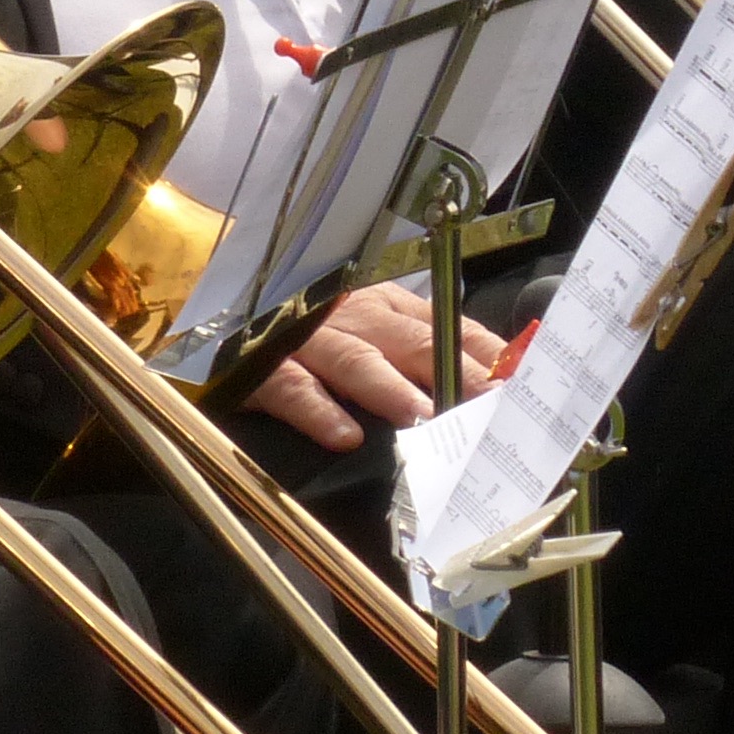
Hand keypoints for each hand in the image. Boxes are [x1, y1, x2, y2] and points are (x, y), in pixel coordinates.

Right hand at [242, 279, 510, 452]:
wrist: (208, 296)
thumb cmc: (301, 327)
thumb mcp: (363, 327)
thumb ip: (413, 349)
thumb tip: (485, 385)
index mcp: (383, 307)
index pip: (449, 328)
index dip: (488, 355)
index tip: (525, 386)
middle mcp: (353, 317)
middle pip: (414, 343)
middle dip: (458, 374)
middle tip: (493, 406)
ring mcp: (307, 340)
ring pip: (355, 360)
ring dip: (391, 389)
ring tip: (422, 417)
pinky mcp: (262, 368)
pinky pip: (293, 388)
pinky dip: (319, 411)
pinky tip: (344, 437)